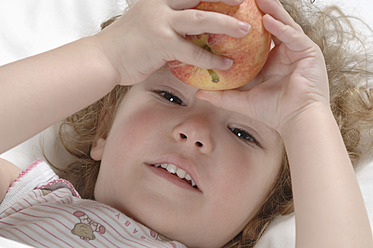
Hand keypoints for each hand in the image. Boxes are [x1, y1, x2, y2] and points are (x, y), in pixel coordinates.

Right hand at [94, 0, 249, 84]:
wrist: (103, 58)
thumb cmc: (125, 44)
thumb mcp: (145, 22)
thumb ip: (166, 21)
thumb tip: (187, 30)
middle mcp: (160, 5)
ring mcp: (160, 22)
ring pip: (200, 19)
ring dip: (225, 23)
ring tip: (245, 29)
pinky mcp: (160, 43)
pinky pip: (192, 50)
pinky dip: (210, 58)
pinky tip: (225, 63)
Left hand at [197, 0, 329, 134]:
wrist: (297, 121)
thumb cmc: (274, 112)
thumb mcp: (242, 100)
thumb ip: (222, 95)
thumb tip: (199, 92)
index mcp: (271, 60)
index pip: (258, 37)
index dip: (245, 24)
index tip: (229, 13)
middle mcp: (285, 52)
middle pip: (271, 25)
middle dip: (258, 10)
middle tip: (243, 0)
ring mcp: (298, 50)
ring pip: (283, 24)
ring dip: (270, 10)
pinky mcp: (309, 52)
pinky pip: (293, 35)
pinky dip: (281, 27)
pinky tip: (267, 19)